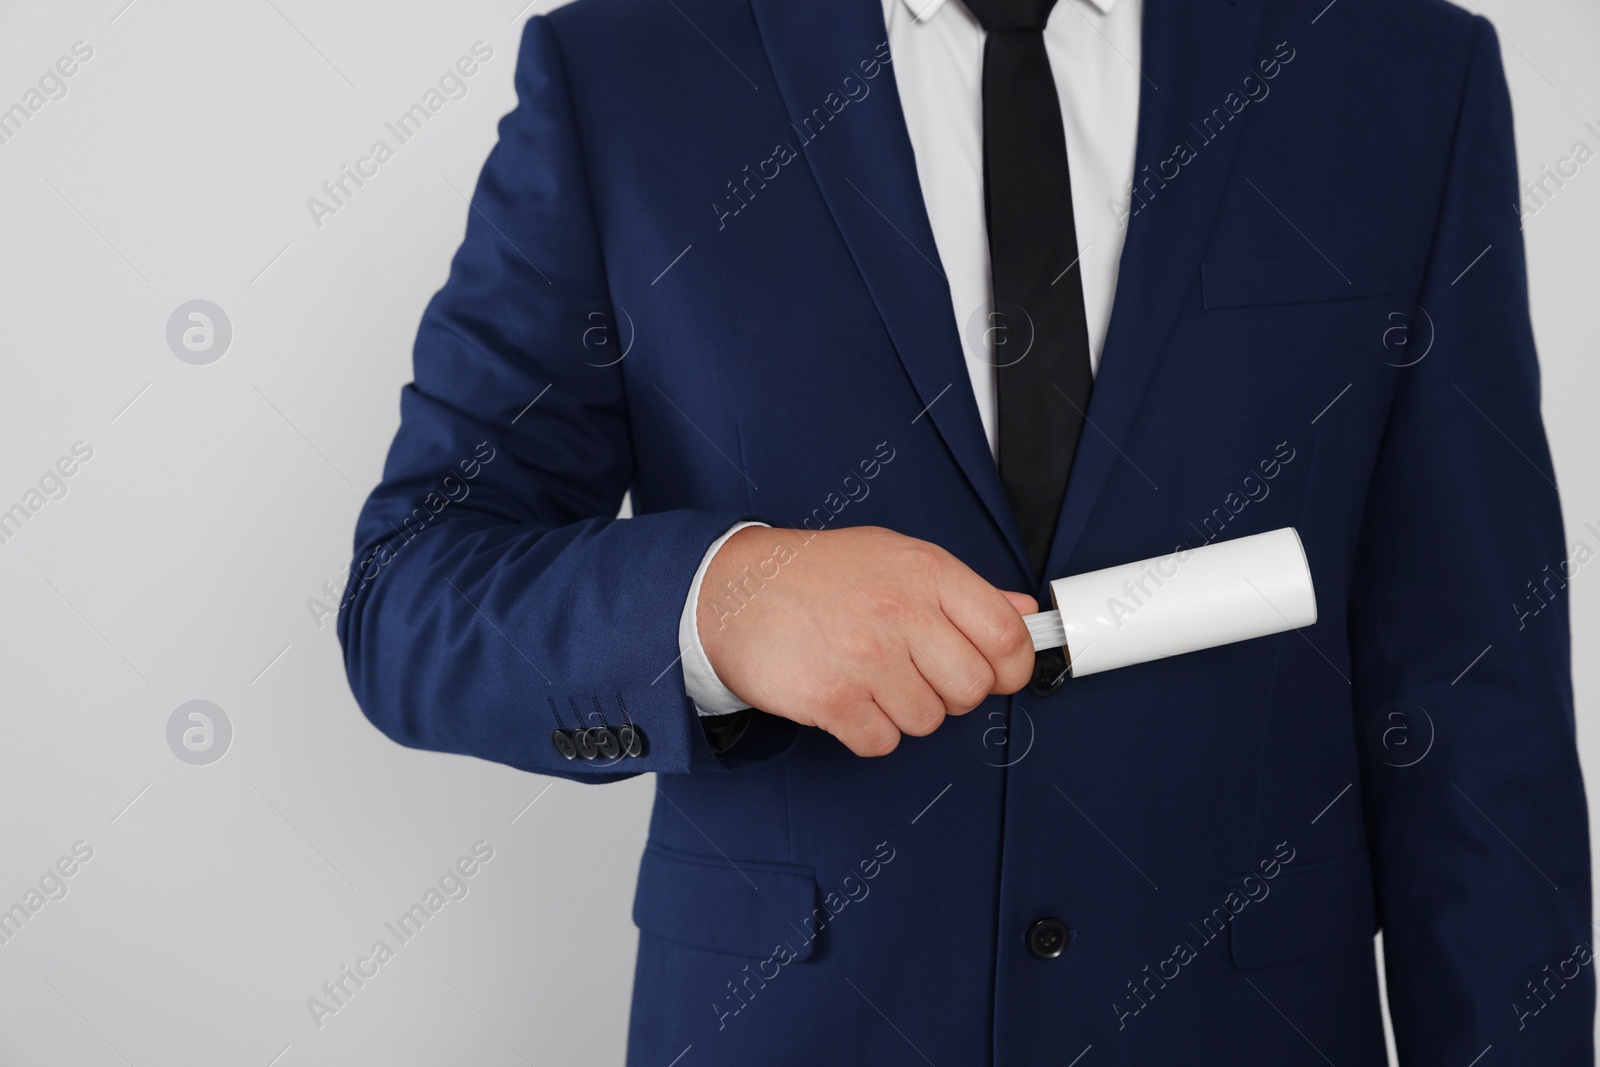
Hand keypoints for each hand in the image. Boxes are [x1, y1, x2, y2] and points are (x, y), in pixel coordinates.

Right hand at [698, 525, 1037, 756]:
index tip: (996, 672)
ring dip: (903, 711)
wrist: (732, 590)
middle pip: (972, 689)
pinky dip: (866, 731)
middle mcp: (901, 612)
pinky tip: (847, 698)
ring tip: (870, 678)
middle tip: (917, 674)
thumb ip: (964, 590)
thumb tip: (1023, 612)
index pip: (1006, 635)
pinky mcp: (832, 698)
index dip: (1011, 666)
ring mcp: (866, 658)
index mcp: (927, 573)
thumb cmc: (817, 575)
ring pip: (928, 721)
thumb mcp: (896, 558)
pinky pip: (881, 742)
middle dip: (951, 693)